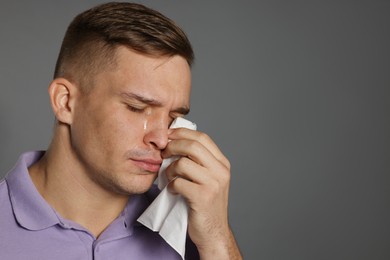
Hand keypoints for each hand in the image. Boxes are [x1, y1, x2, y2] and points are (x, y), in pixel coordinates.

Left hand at [162, 128, 241, 258]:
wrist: (214, 232)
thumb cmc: (206, 204)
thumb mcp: (209, 179)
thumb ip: (199, 161)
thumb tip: (176, 142)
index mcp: (222, 163)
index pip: (202, 137)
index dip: (182, 133)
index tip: (168, 135)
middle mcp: (221, 171)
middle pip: (192, 146)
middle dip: (173, 146)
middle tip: (163, 154)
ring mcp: (213, 184)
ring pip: (183, 163)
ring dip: (170, 169)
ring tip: (169, 177)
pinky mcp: (203, 197)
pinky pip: (179, 182)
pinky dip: (171, 186)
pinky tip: (173, 191)